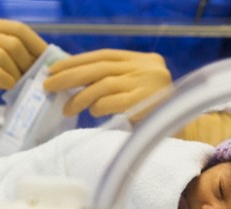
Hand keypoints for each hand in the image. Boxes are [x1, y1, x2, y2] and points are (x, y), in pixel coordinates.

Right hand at [0, 16, 47, 118]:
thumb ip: (15, 57)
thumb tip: (49, 58)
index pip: (17, 28)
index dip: (37, 45)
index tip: (50, 61)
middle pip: (13, 41)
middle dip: (28, 62)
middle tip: (34, 79)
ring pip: (4, 54)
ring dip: (16, 74)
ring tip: (17, 85)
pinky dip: (6, 80)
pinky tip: (7, 88)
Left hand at [44, 49, 171, 121]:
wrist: (181, 130)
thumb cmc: (154, 112)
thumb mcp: (138, 87)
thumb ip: (114, 79)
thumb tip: (75, 80)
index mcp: (143, 60)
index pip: (103, 55)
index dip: (77, 61)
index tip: (54, 69)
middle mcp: (146, 68)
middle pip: (99, 68)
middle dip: (70, 76)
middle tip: (49, 85)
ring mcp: (147, 84)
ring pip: (103, 84)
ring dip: (80, 97)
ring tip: (66, 108)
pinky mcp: (145, 103)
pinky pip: (113, 101)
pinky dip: (98, 106)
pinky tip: (92, 112)